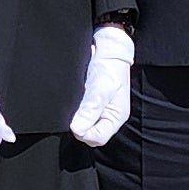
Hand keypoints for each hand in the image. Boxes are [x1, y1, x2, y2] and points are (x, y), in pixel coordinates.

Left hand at [69, 27, 134, 147]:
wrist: (107, 50)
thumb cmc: (110, 68)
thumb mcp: (101, 89)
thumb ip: (90, 110)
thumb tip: (77, 129)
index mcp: (115, 118)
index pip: (97, 138)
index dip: (83, 133)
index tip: (73, 122)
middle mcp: (107, 118)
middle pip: (89, 135)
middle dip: (79, 126)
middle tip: (73, 110)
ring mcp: (98, 112)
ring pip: (82, 126)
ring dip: (75, 118)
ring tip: (74, 104)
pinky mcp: (90, 105)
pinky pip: (80, 115)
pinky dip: (74, 111)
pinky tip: (72, 102)